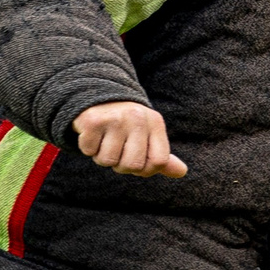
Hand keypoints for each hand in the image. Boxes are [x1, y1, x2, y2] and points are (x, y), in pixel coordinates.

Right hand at [71, 101, 187, 177]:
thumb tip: (182, 172)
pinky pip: (88, 151)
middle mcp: (138, 118)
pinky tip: (92, 134)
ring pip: (107, 161)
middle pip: (132, 166)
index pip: (158, 162)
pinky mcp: (93, 120)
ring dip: (101, 156)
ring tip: (104, 139)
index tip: (136, 159)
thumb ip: (162, 157)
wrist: (96, 97)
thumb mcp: (148, 136)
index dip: (145, 169)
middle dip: (120, 165)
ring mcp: (115, 118)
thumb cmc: (126, 125)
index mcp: (155, 123)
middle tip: (116, 148)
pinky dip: (87, 148)